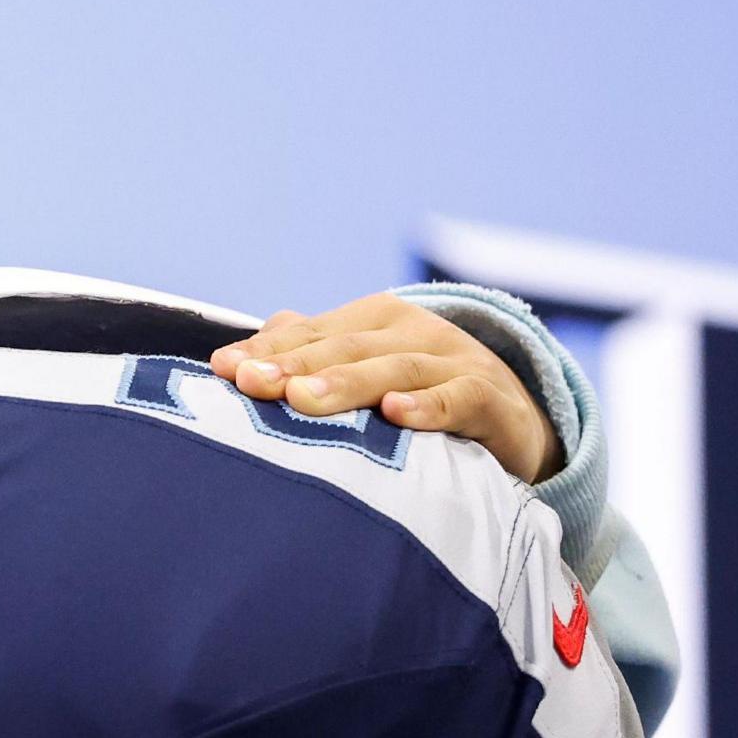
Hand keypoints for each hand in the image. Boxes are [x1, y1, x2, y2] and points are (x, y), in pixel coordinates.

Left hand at [209, 293, 562, 482]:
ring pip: (395, 369)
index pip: (311, 333)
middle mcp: (412, 331)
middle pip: (345, 347)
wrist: (513, 418)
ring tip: (303, 399)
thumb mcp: (364, 371)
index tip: (224, 370)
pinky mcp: (490, 397)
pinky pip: (458, 399)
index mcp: (374, 320)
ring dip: (347, 384)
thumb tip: (236, 356)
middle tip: (252, 381)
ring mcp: (454, 360)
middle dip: (295, 364)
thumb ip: (308, 358)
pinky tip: (396, 415)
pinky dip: (428, 406)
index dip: (268, 350)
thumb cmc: (419, 392)